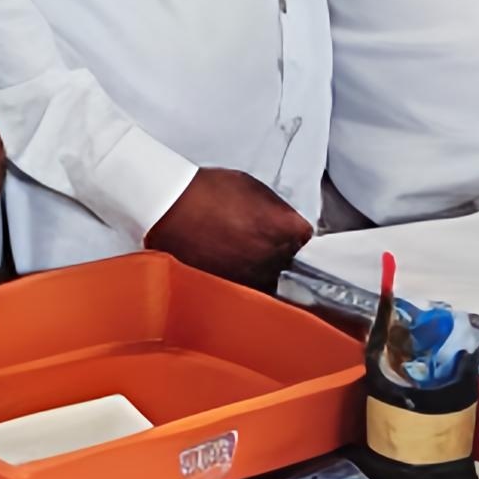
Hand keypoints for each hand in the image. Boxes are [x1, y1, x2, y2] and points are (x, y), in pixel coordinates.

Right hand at [142, 169, 315, 286]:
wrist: (171, 206)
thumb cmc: (209, 192)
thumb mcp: (253, 188)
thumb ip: (278, 211)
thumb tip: (286, 225)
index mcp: (286, 230)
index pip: (307, 240)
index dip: (294, 235)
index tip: (285, 234)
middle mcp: (275, 258)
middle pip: (292, 265)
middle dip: (281, 255)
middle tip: (260, 242)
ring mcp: (253, 278)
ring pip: (272, 283)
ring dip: (262, 271)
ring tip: (241, 253)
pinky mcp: (232, 289)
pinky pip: (247, 290)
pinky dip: (241, 281)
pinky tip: (228, 263)